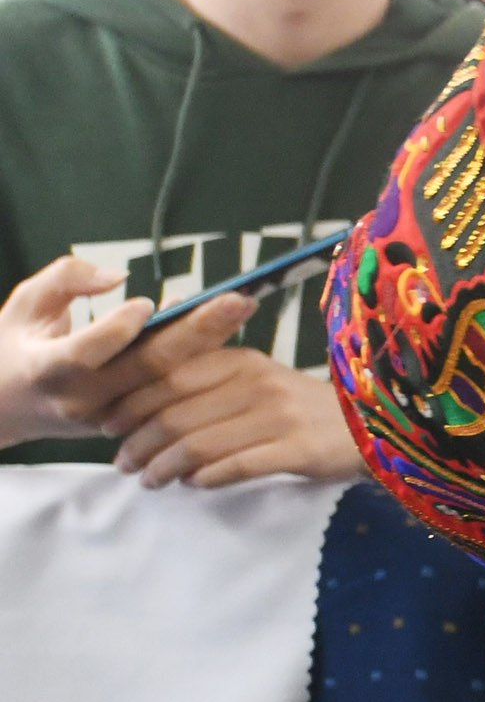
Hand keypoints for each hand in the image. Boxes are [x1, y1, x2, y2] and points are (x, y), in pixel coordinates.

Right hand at [0, 254, 249, 448]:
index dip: (117, 329)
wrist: (8, 405)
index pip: (87, 354)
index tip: (147, 302)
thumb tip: (117, 277)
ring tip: (244, 308)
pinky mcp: (133, 424)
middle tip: (236, 299)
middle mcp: (83, 399)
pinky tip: (229, 332)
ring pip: (169, 383)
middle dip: (195, 331)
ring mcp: (112, 418)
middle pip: (146, 368)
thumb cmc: (17, 343)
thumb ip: (64, 280)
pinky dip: (202, 363)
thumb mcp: (25, 304)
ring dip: (210, 346)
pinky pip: (173, 394)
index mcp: (48, 370)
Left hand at [106, 341, 363, 487]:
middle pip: (177, 413)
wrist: (376, 428)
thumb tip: (149, 410)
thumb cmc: (305, 409)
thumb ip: (211, 383)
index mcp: (242, 360)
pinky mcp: (299, 450)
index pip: (167, 377)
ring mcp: (280, 417)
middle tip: (122, 463)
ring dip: (165, 466)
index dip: (130, 403)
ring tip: (149, 481)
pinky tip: (192, 485)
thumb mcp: (259, 380)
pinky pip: (237, 466)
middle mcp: (258, 383)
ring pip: (200, 443)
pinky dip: (206, 478)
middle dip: (140, 441)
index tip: (108, 426)